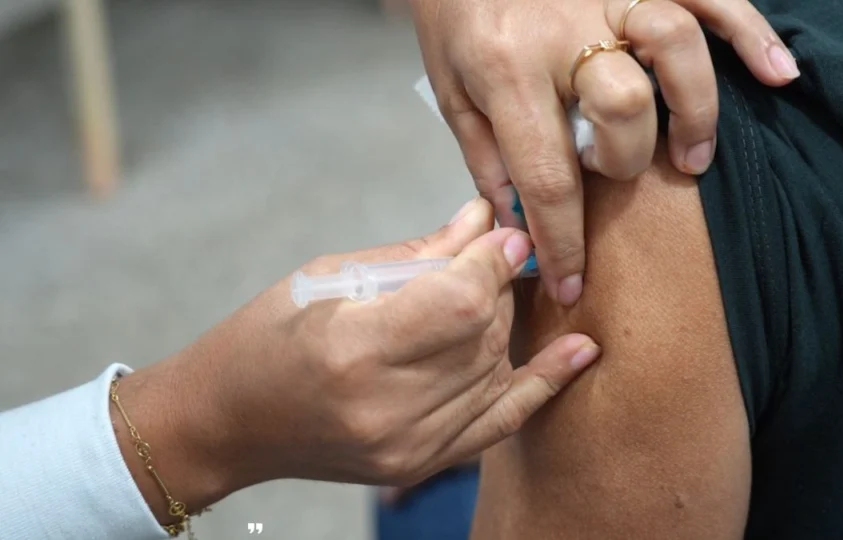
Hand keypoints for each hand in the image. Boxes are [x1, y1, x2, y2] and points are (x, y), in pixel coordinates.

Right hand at [117, 198, 600, 523]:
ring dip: (506, 324)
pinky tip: (579, 352)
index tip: (506, 234)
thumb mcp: (329, 276)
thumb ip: (418, 254)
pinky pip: (500, 422)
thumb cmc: (265, 337)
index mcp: (352, 350)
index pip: (460, 301)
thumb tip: (484, 219)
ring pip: (496, 370)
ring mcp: (406, 445)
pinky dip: (543, 385)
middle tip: (495, 253)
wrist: (229, 422)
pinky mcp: (420, 464)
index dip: (493, 261)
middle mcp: (385, 407)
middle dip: (498, 285)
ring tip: (496, 291)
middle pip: (483, 334)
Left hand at [411, 0, 798, 304]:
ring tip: (692, 159)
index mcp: (505, 68)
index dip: (562, 240)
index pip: (546, 175)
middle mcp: (563, 30)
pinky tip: (779, 73)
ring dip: (694, 111)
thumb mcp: (451, 94)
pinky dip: (749, 33)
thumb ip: (487, 160)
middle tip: (613, 171)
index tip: (572, 283)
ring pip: (673, 46)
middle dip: (626, 160)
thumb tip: (521, 226)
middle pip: (624, 106)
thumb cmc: (454, 21)